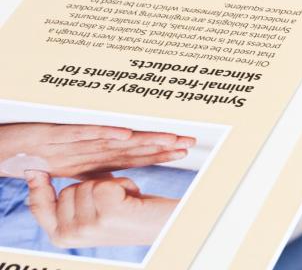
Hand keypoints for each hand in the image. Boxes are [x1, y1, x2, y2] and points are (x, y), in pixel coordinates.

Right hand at [0, 123, 193, 178]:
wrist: (3, 146)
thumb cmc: (38, 155)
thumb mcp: (72, 170)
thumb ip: (95, 175)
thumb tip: (117, 183)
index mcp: (95, 154)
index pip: (133, 154)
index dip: (159, 152)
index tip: (184, 150)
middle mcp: (90, 145)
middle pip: (132, 145)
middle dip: (162, 142)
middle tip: (190, 140)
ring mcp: (75, 139)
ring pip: (115, 138)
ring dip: (143, 138)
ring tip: (170, 137)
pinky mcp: (56, 135)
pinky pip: (83, 134)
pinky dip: (105, 133)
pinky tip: (125, 134)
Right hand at [24, 172, 178, 248]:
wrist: (163, 225)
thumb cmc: (130, 213)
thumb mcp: (93, 210)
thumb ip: (72, 198)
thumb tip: (36, 172)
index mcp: (61, 236)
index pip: (39, 208)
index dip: (36, 188)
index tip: (34, 169)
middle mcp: (71, 236)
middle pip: (66, 190)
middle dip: (93, 188)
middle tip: (113, 203)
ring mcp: (87, 227)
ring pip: (87, 184)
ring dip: (110, 186)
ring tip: (125, 202)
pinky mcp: (107, 215)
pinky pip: (104, 183)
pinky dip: (124, 184)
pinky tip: (133, 199)